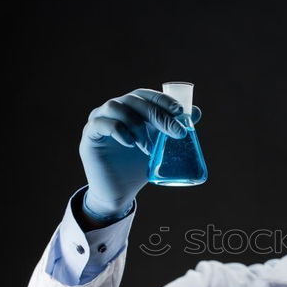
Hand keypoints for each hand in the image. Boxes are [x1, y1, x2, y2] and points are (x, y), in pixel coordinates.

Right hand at [79, 88, 201, 220]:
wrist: (120, 191)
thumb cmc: (139, 165)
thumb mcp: (160, 146)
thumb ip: (174, 128)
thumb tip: (196, 112)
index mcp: (131, 108)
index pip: (146, 95)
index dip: (163, 100)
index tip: (180, 112)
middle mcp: (115, 109)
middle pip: (134, 99)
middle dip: (158, 114)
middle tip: (175, 133)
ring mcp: (100, 120)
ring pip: (117, 107)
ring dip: (138, 125)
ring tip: (148, 148)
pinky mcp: (90, 135)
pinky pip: (102, 123)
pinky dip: (118, 130)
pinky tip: (130, 144)